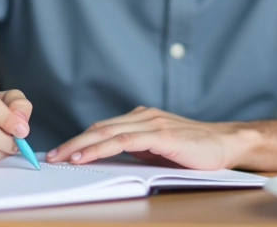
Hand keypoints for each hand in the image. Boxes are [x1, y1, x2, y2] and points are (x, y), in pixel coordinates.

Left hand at [45, 106, 245, 169]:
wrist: (227, 144)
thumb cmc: (196, 151)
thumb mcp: (160, 151)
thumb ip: (138, 149)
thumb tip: (110, 160)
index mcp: (142, 119)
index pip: (103, 128)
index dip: (79, 139)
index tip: (59, 152)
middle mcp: (144, 116)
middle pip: (99, 128)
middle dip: (72, 142)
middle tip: (49, 156)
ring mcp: (152, 123)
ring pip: (107, 132)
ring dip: (80, 145)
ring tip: (60, 157)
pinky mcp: (161, 135)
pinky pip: (124, 140)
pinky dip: (101, 147)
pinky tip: (86, 156)